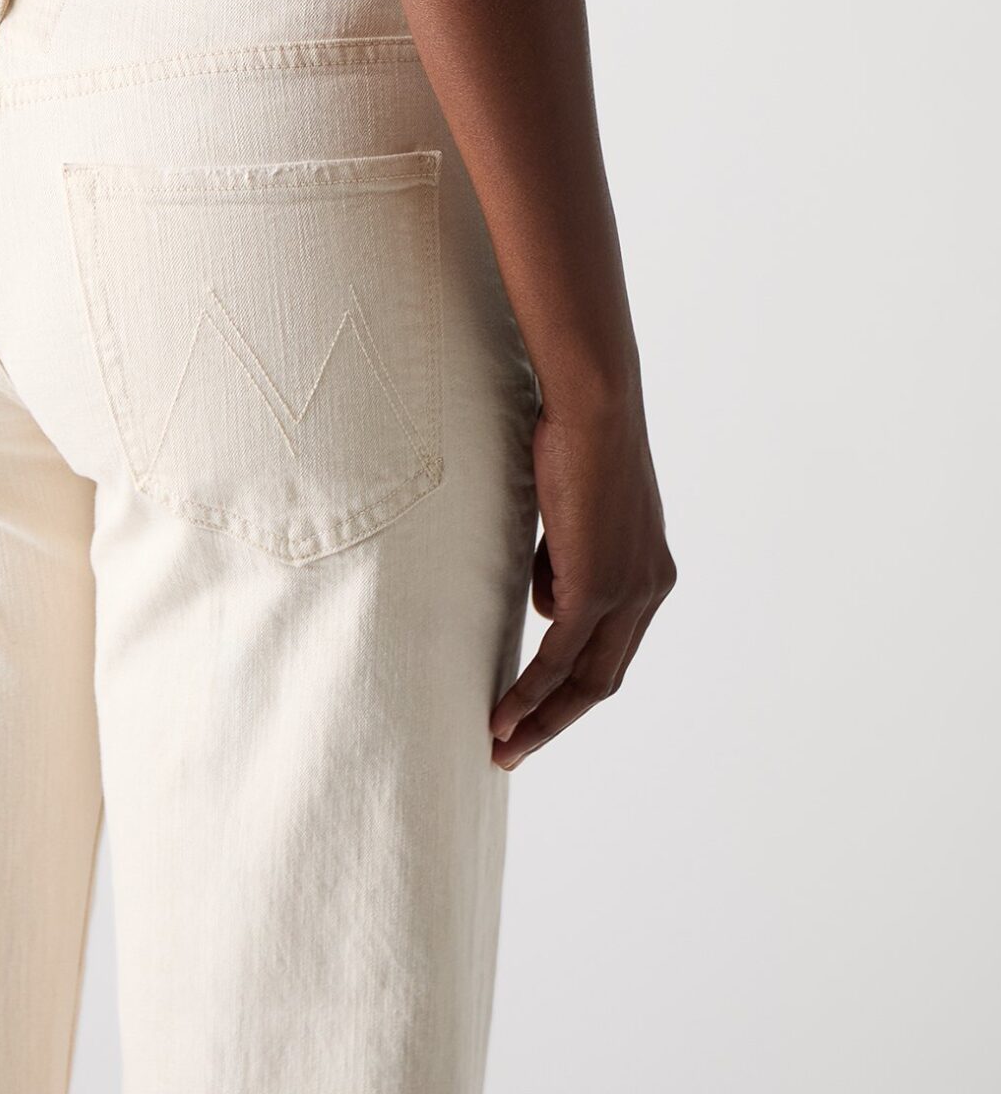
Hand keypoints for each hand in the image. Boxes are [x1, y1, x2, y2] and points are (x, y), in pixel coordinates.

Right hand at [490, 399, 675, 769]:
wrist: (595, 403)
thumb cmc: (575, 437)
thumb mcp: (573, 512)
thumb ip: (566, 561)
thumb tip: (547, 604)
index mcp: (650, 573)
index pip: (612, 648)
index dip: (572, 686)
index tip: (534, 711)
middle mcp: (650, 590)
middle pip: (604, 680)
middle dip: (556, 720)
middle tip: (513, 748)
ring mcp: (629, 592)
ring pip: (584, 679)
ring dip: (540, 717)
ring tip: (501, 741)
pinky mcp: (600, 587)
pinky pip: (561, 657)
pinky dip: (531, 692)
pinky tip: (504, 714)